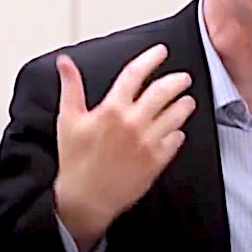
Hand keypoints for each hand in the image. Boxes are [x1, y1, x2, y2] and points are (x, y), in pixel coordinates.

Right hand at [52, 44, 195, 251]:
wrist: (85, 199)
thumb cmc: (75, 160)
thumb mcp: (69, 119)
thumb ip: (71, 87)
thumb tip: (65, 63)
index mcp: (111, 109)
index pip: (135, 74)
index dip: (150, 58)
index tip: (160, 52)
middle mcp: (132, 123)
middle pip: (163, 91)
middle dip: (177, 80)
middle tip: (182, 77)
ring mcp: (147, 142)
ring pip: (176, 115)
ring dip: (184, 104)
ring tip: (186, 100)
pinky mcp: (156, 161)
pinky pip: (176, 140)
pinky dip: (178, 132)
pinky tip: (177, 130)